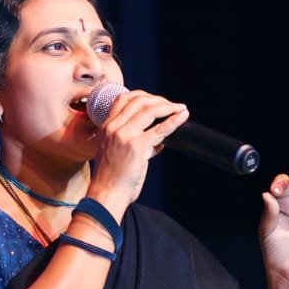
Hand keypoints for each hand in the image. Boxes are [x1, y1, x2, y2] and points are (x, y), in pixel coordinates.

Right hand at [88, 88, 189, 208]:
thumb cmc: (112, 178)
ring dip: (168, 106)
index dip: (142, 95)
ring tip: (180, 108)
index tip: (156, 100)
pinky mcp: (136, 147)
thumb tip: (158, 142)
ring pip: (149, 110)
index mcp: (106, 127)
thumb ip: (134, 143)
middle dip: (159, 100)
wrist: (106, 194)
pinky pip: (160, 129)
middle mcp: (113, 128)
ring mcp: (124, 136)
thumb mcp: (115, 153)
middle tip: (172, 105)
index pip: (123, 98)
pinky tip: (183, 116)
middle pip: (138, 101)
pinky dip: (174, 120)